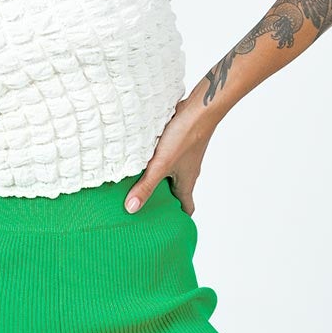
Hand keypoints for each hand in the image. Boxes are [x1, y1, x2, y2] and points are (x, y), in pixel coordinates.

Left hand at [124, 94, 218, 217]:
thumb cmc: (186, 136)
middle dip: (163, 200)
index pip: (187, 207)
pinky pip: (169, 157)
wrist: (200, 107)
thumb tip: (131, 209)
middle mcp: (188, 172)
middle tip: (145, 205)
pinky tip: (143, 157)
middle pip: (177, 192)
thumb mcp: (160, 165)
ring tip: (138, 182)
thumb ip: (146, 186)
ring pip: (172, 174)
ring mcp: (185, 157)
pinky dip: (158, 162)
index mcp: (186, 183)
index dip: (178, 218)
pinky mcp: (180, 142)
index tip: (167, 225)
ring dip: (158, 179)